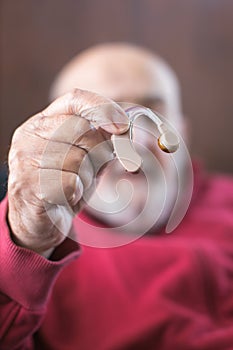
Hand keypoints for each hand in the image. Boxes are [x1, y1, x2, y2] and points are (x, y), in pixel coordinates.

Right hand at [7, 89, 128, 255]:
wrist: (39, 221)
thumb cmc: (65, 184)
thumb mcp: (87, 158)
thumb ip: (102, 142)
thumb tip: (126, 129)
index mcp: (45, 121)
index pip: (75, 100)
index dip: (103, 108)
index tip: (123, 126)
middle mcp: (31, 134)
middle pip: (82, 130)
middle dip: (98, 152)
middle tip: (92, 169)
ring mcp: (25, 158)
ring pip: (77, 159)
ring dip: (86, 176)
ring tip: (74, 185)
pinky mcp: (27, 184)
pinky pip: (70, 182)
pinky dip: (76, 192)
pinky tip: (66, 196)